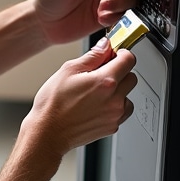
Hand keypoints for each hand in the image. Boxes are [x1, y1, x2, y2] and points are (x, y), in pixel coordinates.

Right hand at [24, 37, 137, 157]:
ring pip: (128, 95)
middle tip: (100, 74)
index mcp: (105, 81)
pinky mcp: (113, 126)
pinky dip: (113, 106)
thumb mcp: (67, 71)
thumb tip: (104, 46)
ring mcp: (115, 114)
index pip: (129, 59)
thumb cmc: (52, 105)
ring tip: (95, 94)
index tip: (114, 55)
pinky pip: (121, 111)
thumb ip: (92, 56)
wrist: (48, 133)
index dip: (122, 54)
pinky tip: (95, 106)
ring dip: (118, 91)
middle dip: (119, 72)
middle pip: (131, 77)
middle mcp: (114, 99)